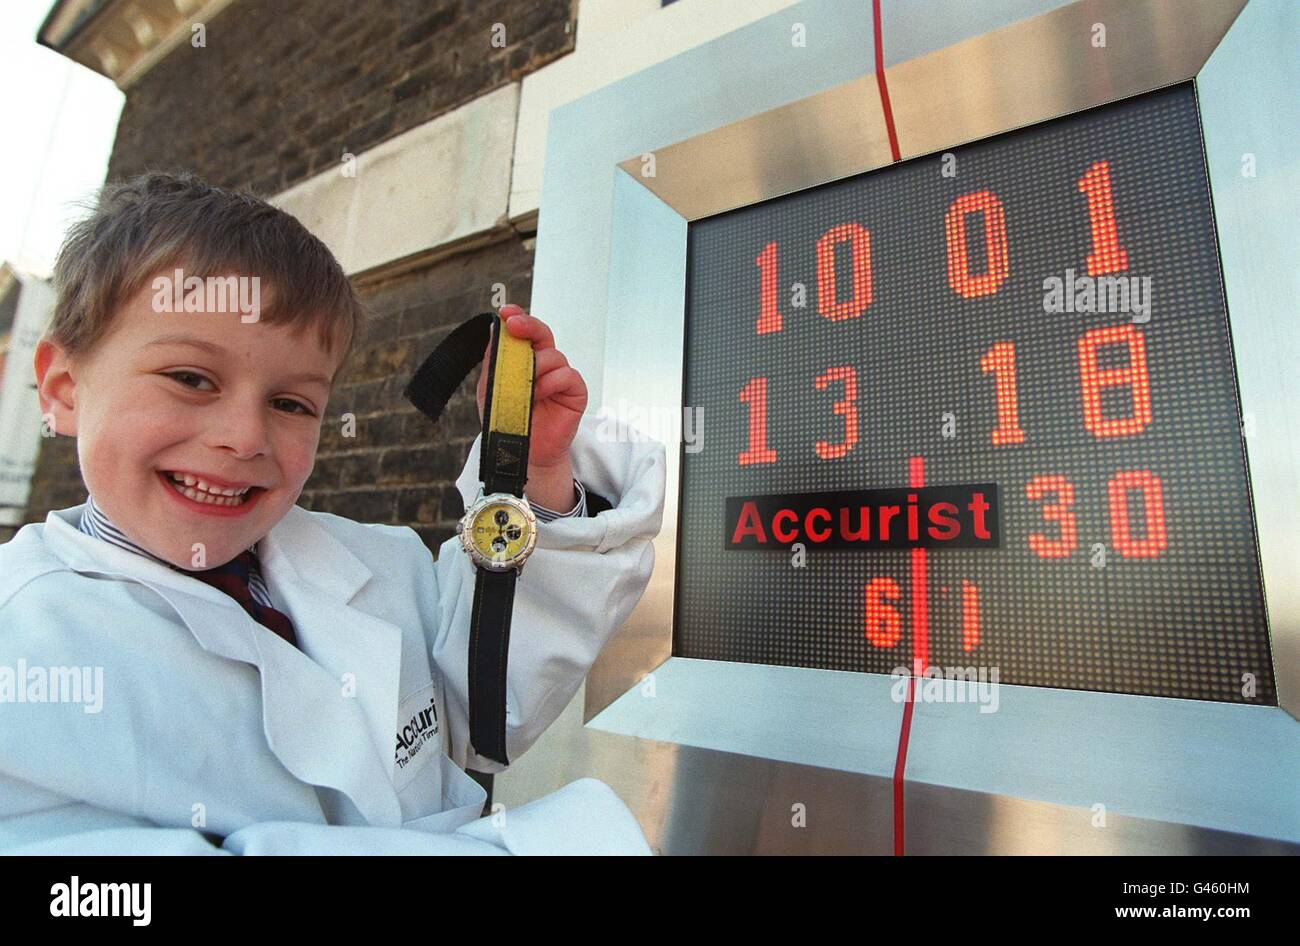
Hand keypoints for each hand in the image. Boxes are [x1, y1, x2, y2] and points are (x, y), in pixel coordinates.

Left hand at [477, 304, 587, 507]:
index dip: (517, 319)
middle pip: (542, 333)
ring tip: (525, 387)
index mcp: (524, 360)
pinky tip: (539, 394)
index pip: (523, 333)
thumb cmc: (508, 420)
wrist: (522, 452)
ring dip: (536, 367)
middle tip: (514, 325)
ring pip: (553, 355)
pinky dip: (551, 381)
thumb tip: (493, 331)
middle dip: (528, 325)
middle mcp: (544, 364)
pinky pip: (567, 375)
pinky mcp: (575, 391)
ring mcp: (560, 376)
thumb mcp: (492, 389)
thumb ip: (494, 362)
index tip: (506, 313)